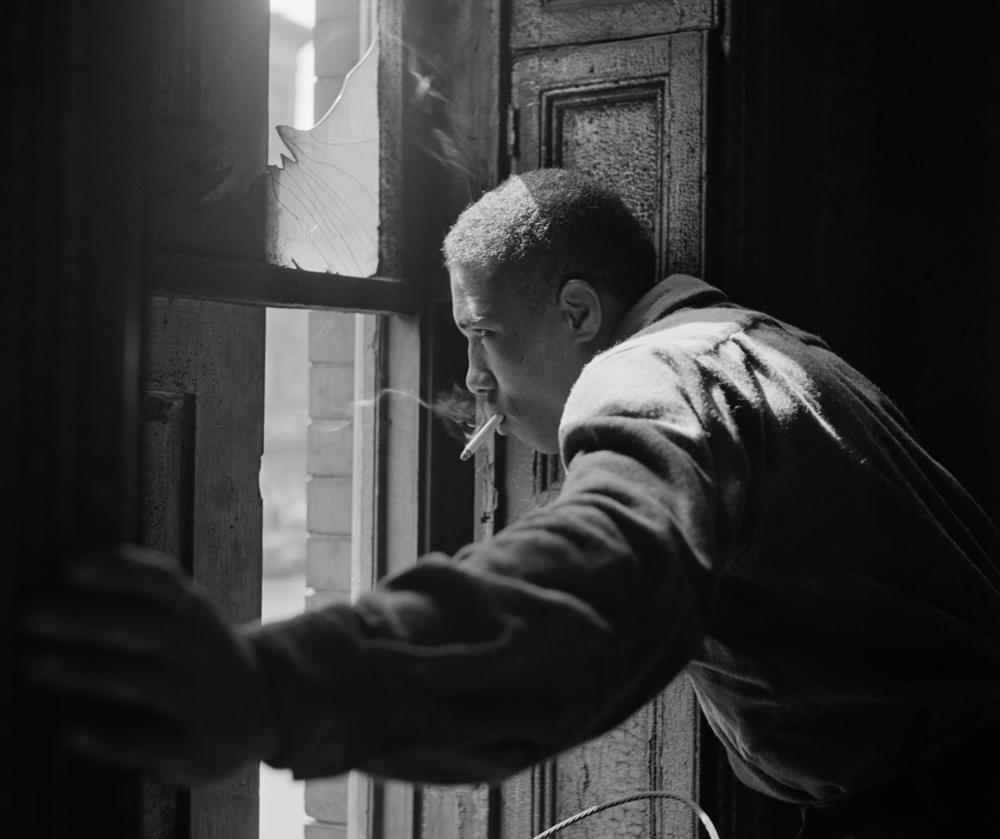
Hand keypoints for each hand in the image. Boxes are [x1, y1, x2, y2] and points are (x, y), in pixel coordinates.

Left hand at [21, 544, 275, 783]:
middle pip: (147, 627)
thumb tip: (63, 568)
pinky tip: (72, 732)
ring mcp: (201, 700)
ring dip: (89, 671)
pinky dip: (113, 738)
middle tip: (30, 613)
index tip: (68, 565)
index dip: (119, 571)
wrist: (260, 709)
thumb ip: (138, 595)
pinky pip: (153, 742)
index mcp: (194, 612)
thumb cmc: (194, 655)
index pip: (162, 583)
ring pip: (147, 681)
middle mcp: (200, 650)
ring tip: (33, 664)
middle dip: (88, 618)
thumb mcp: (184, 616)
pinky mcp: (196, 748)